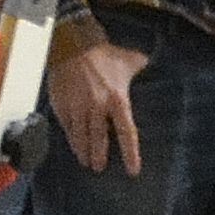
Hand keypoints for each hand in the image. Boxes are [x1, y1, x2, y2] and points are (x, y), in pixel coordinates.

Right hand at [45, 29, 146, 179]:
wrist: (73, 44)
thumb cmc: (102, 53)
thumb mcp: (127, 60)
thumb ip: (140, 66)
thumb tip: (153, 64)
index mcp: (117, 100)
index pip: (126, 133)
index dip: (130, 154)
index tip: (132, 170)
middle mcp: (97, 107)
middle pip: (99, 140)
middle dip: (99, 157)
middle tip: (99, 168)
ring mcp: (77, 108)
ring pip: (80, 137)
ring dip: (83, 152)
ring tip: (85, 162)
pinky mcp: (61, 105)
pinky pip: (66, 126)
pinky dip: (70, 137)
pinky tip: (72, 143)